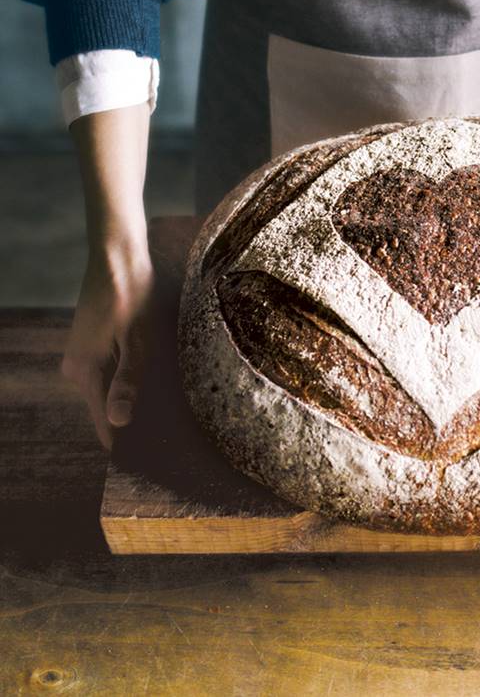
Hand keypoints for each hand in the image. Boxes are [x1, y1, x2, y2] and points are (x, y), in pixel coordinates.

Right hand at [60, 238, 153, 449]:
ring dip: (135, 398)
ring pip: (110, 389)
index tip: (151, 458)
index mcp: (83, 372)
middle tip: (170, 436)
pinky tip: (157, 383)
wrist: (118, 256)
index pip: (103, 422)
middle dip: (135, 419)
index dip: (126, 441)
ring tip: (169, 413)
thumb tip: (119, 422)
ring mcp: (83, 356)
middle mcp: (76, 368)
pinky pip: (112, 372)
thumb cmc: (133, 295)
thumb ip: (129, 381)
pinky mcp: (94, 344)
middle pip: (106, 407)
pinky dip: (131, 380)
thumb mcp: (139, 340)